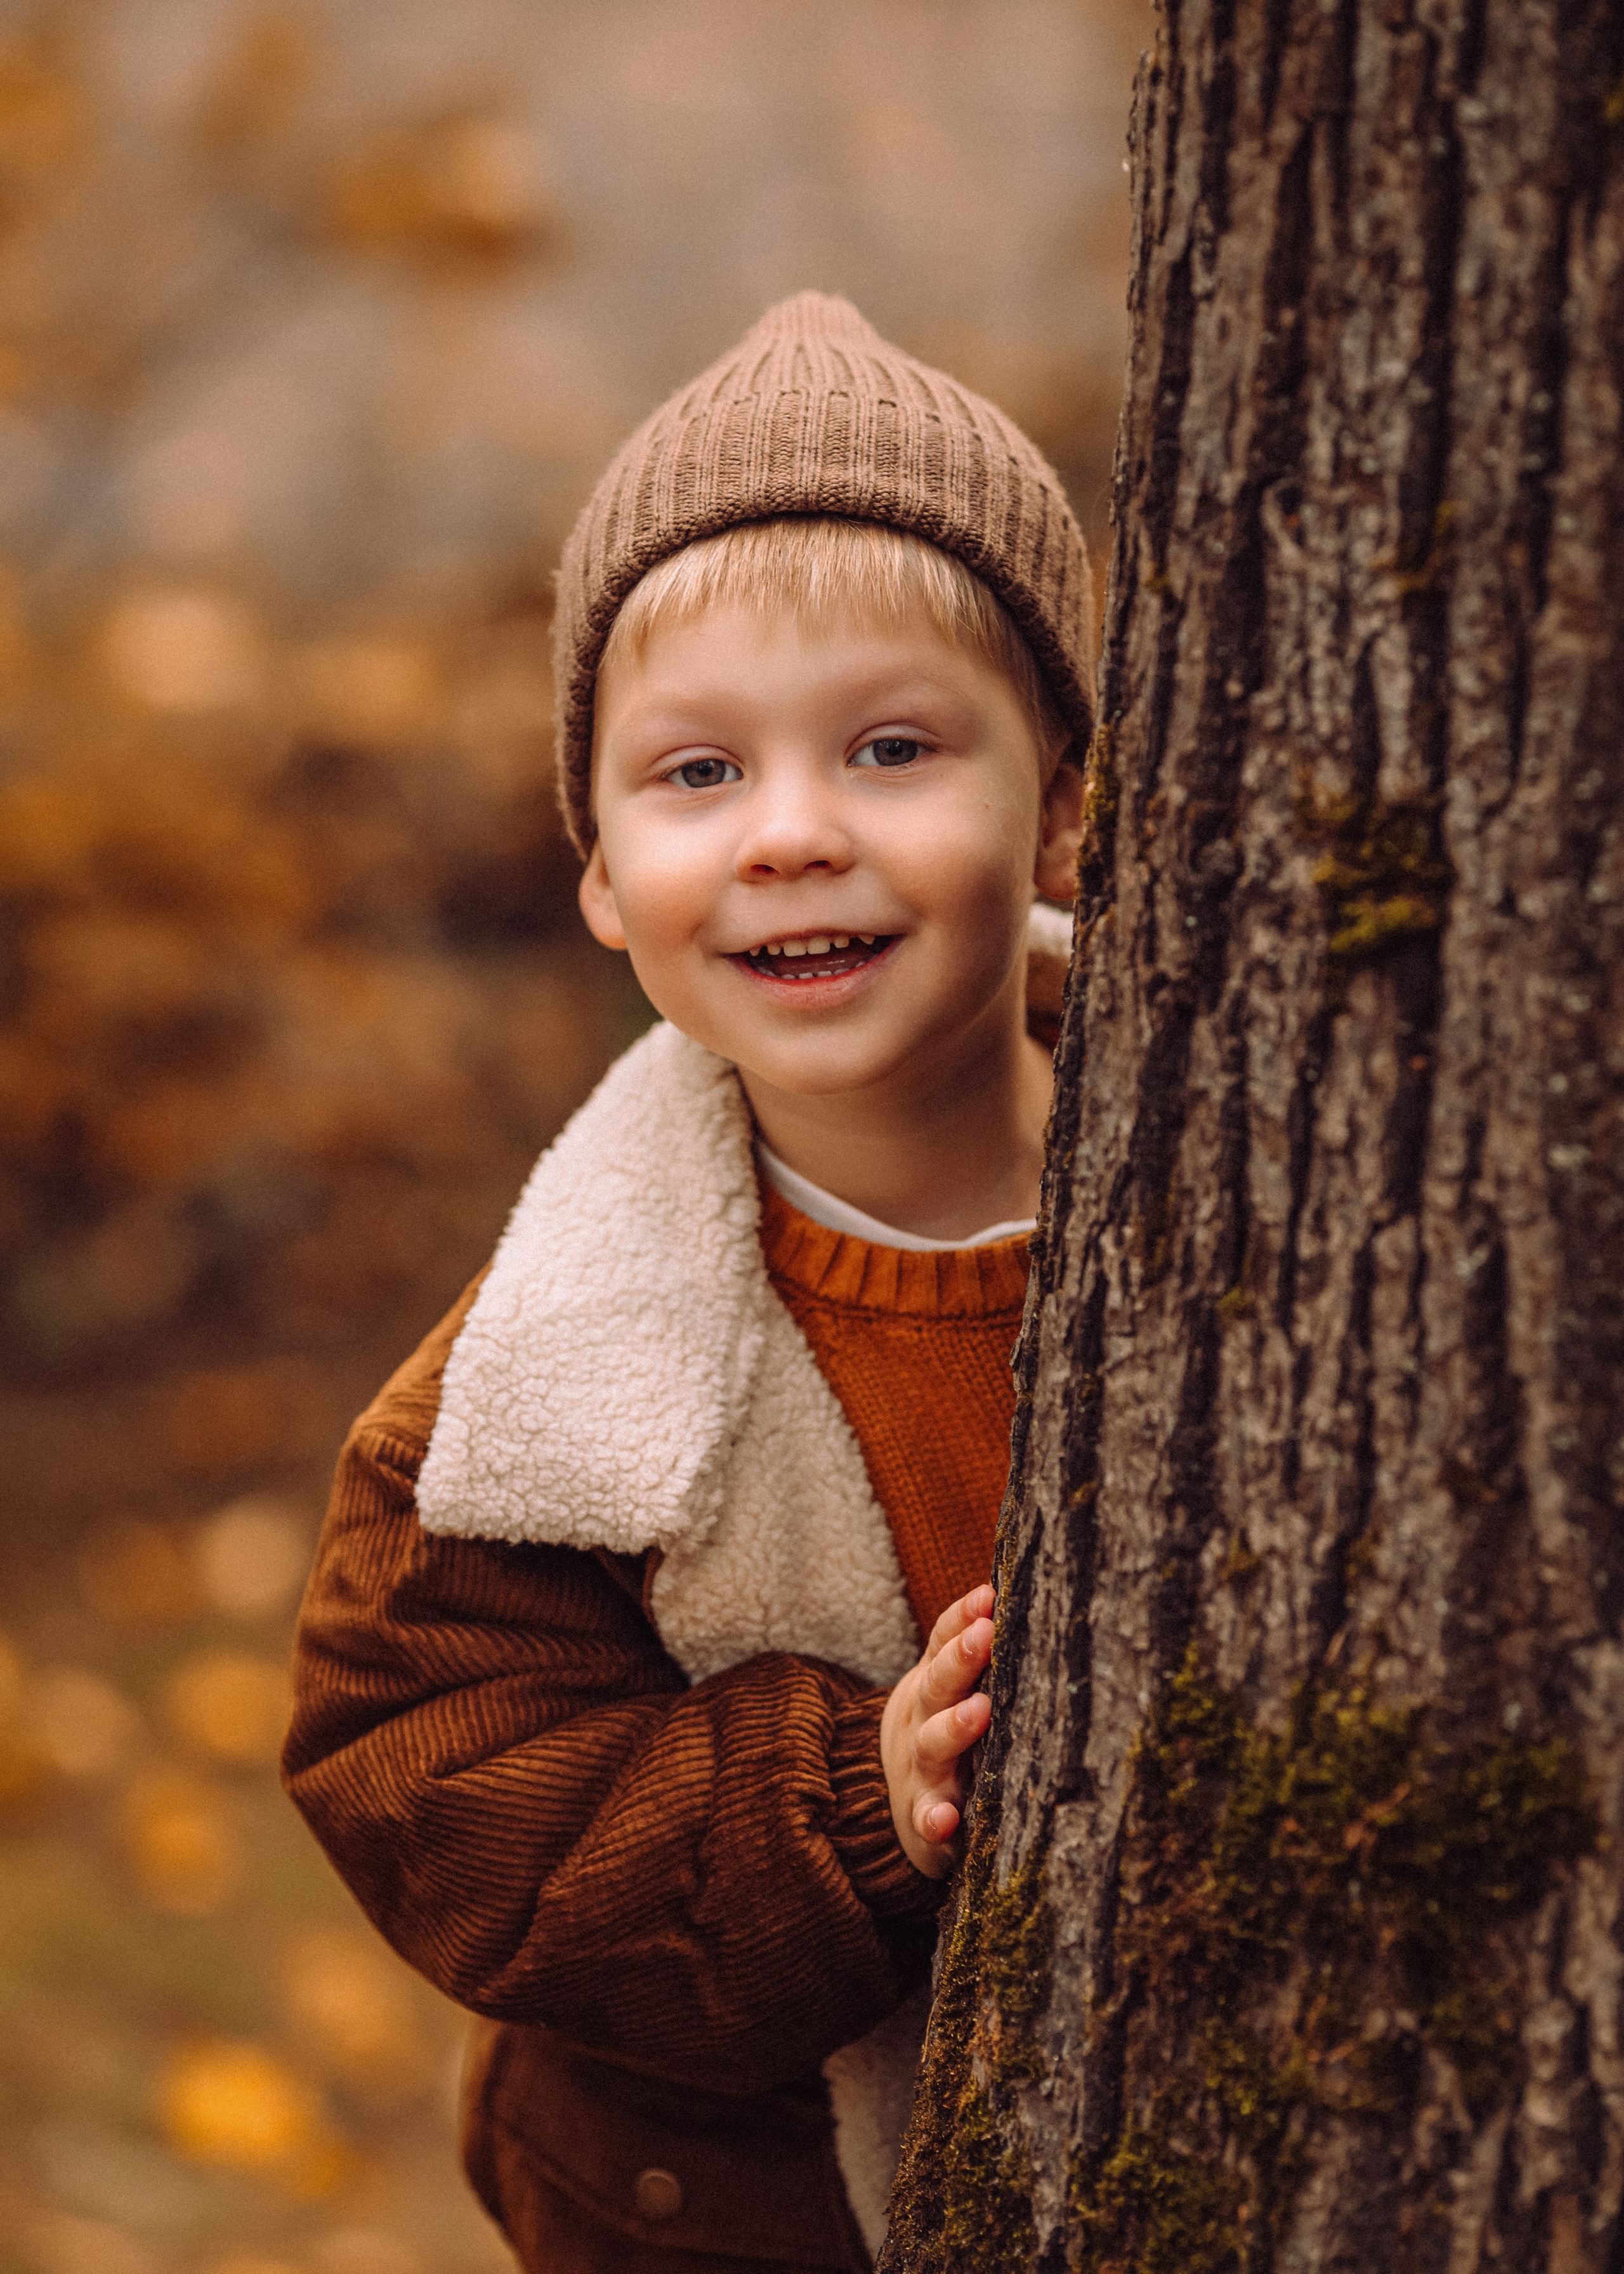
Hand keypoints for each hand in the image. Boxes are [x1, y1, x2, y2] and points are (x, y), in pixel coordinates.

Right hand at [879, 1584, 993, 1878]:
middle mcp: (921, 1718)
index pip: (941, 1640)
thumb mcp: (945, 1684)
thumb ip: (966, 1644)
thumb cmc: (940, 1728)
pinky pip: (925, 1819)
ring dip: (953, 1727)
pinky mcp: (922, 1816)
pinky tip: (944, 1819)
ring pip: (933, 1743)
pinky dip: (933, 1818)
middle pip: (937, 1684)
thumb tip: (1003, 1589)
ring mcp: (920, 1767)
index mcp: (931, 1683)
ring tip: (978, 1712)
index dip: (963, 1617)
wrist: (898, 1801)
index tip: (990, 1596)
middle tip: (985, 1636)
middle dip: (959, 1659)